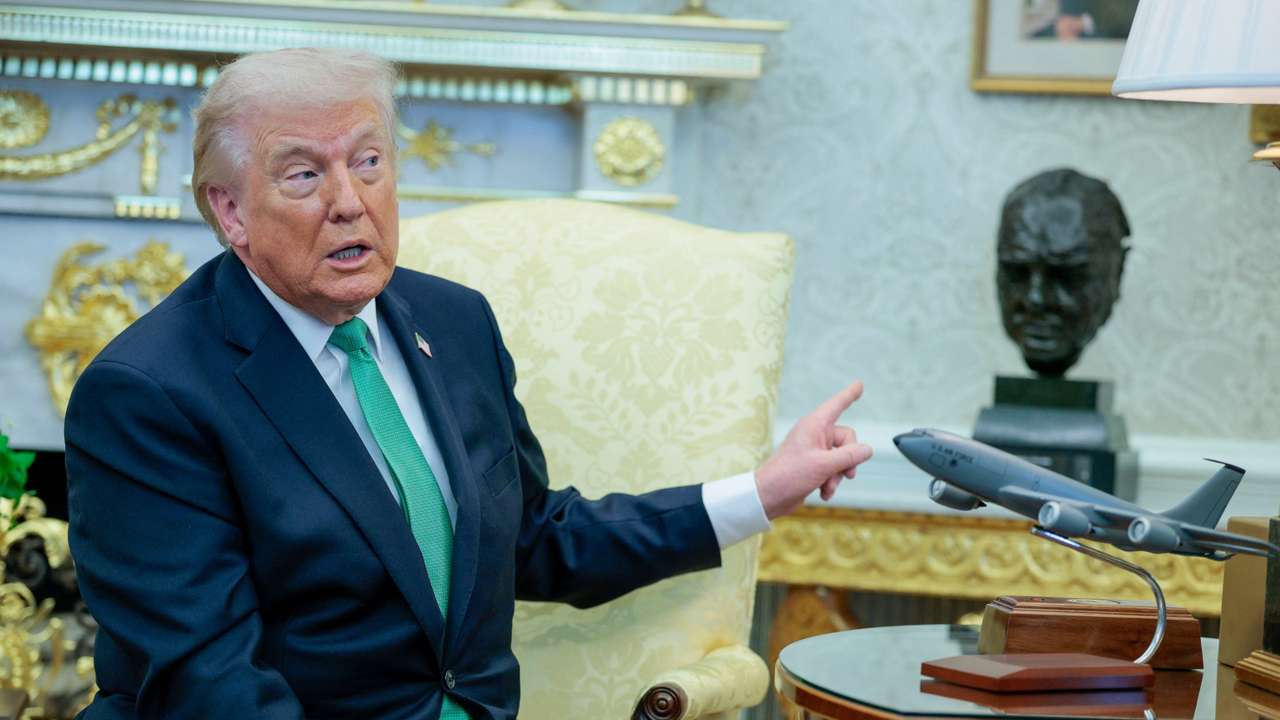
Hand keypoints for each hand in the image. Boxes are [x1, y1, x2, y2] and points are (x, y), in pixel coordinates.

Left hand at [754, 381, 872, 519]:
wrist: (768, 497)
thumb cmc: (789, 476)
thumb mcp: (823, 465)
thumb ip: (849, 456)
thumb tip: (867, 449)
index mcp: (814, 425)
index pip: (837, 405)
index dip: (849, 395)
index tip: (859, 384)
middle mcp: (815, 434)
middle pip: (847, 440)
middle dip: (848, 460)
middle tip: (846, 474)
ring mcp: (815, 450)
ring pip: (842, 457)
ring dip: (838, 475)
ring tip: (827, 487)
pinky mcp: (814, 465)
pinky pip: (833, 469)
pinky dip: (831, 481)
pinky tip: (823, 493)